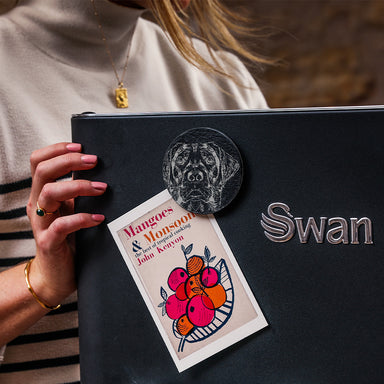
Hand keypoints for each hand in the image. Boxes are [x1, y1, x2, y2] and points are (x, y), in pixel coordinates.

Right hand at [26, 142, 106, 307]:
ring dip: (78, 186)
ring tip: (102, 188)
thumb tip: (102, 170)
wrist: (56, 274)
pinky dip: (82, 218)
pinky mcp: (48, 242)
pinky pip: (61, 226)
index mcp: (42, 193)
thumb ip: (76, 191)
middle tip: (94, 161)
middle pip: (43, 171)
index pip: (38, 162)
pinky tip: (99, 218)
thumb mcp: (70, 209)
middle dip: (69, 161)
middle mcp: (38, 205)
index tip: (81, 146)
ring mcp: (41, 224)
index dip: (57, 149)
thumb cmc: (67, 238)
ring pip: (49, 194)